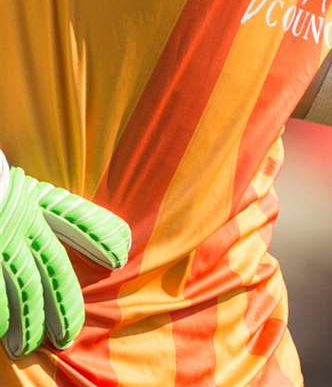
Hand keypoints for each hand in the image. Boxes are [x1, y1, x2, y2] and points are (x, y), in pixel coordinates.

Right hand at [0, 150, 129, 357]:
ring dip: (31, 321)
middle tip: (69, 335)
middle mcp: (24, 223)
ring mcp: (4, 242)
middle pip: (54, 269)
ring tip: (32, 345)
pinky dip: (1, 316)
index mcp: (36, 201)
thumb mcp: (17, 185)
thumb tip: (48, 225)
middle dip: (64, 304)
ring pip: (25, 289)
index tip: (121, 254)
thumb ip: (35, 203)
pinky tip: (4, 335)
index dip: (101, 237)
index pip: (79, 220)